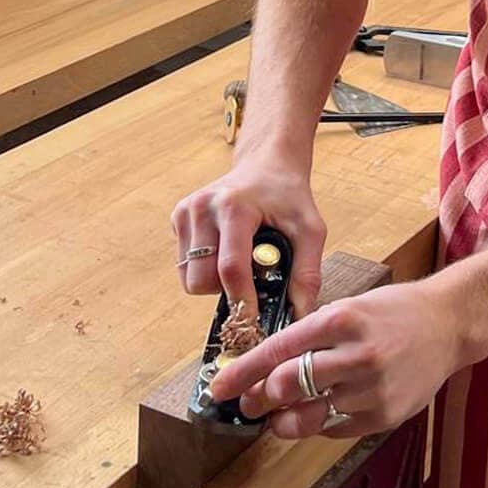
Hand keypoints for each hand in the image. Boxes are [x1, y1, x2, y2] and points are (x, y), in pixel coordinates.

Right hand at [170, 150, 325, 316]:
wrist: (266, 163)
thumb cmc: (288, 196)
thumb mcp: (310, 229)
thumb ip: (307, 272)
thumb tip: (299, 316)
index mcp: (235, 207)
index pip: (231, 268)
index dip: (242, 301)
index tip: (253, 323)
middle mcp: (203, 207)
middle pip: (200, 280)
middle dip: (226, 291)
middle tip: (251, 281)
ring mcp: (186, 211)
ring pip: (188, 277)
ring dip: (213, 282)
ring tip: (240, 263)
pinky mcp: (178, 217)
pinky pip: (183, 264)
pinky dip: (204, 268)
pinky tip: (225, 250)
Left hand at [209, 277, 464, 440]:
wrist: (448, 325)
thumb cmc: (392, 312)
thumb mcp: (349, 307)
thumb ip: (310, 335)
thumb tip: (264, 366)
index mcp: (341, 320)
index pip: (278, 350)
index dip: (242, 372)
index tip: (219, 388)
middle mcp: (355, 355)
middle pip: (287, 386)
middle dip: (259, 398)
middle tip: (249, 403)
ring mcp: (371, 389)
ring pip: (308, 416)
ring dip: (284, 420)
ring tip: (278, 417)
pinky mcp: (385, 416)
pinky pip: (335, 429)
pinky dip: (320, 424)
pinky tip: (321, 412)